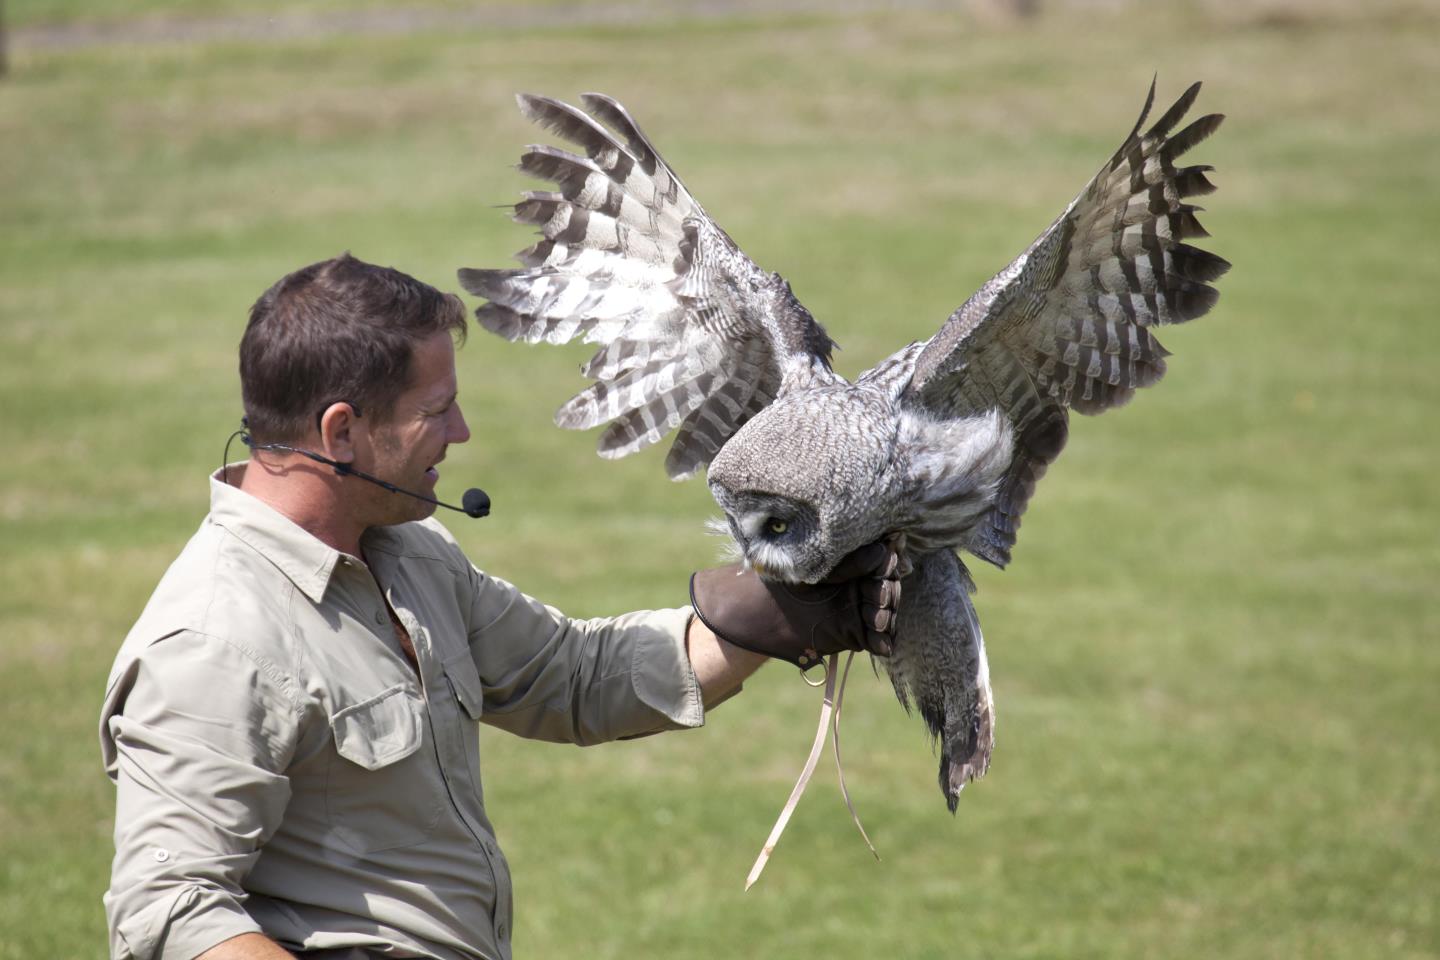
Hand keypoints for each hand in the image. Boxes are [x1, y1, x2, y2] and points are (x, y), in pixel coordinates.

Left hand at [689, 541, 901, 667]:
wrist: (764, 611)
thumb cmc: (786, 577)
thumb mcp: (816, 564)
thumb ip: (848, 561)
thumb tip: (883, 549)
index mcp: (857, 563)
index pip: (883, 561)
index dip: (889, 561)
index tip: (891, 559)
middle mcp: (863, 585)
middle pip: (889, 588)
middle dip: (886, 592)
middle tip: (877, 595)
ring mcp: (862, 610)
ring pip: (887, 613)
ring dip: (885, 616)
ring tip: (876, 620)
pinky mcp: (857, 634)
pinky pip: (877, 639)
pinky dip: (883, 642)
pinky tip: (883, 644)